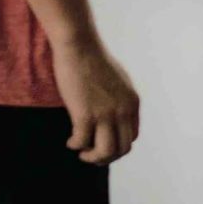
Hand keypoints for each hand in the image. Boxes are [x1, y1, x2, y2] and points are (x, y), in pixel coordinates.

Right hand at [54, 32, 140, 164]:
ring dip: (92, 158)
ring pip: (105, 152)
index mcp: (132, 102)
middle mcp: (123, 110)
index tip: (103, 145)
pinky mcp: (85, 114)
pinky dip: (75, 145)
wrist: (79, 45)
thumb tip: (115, 119)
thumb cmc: (93, 60)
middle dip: (106, 158)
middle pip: (121, 149)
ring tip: (82, 152)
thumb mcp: (118, 81)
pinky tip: (70, 140)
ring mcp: (105, 114)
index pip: (132, 137)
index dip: (117, 146)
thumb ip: (120, 100)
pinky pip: (82, 142)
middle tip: (91, 155)